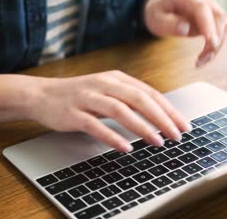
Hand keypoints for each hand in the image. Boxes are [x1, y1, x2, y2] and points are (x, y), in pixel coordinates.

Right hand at [27, 71, 190, 151]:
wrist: (42, 95)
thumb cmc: (80, 95)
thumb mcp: (108, 91)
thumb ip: (130, 99)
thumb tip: (160, 116)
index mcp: (117, 78)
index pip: (149, 93)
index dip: (169, 110)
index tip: (183, 125)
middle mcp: (105, 84)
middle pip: (139, 99)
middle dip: (162, 118)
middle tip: (176, 135)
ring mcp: (88, 98)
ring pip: (120, 110)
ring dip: (142, 127)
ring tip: (158, 142)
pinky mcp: (73, 113)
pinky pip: (95, 125)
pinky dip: (112, 136)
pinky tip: (126, 148)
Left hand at [144, 0, 226, 66]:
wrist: (162, 7)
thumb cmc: (158, 13)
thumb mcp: (156, 19)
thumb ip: (168, 23)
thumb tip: (185, 29)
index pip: (203, 9)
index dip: (209, 26)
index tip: (211, 43)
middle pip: (218, 17)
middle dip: (215, 40)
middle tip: (201, 60)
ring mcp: (210, 7)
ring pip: (223, 25)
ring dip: (216, 45)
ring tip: (201, 61)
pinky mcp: (213, 18)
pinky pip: (221, 31)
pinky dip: (216, 45)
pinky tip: (205, 56)